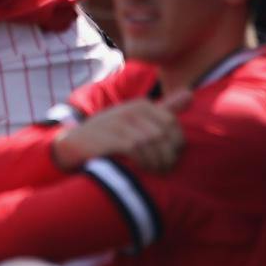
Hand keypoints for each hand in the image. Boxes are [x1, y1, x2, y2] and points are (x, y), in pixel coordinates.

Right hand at [51, 89, 191, 174]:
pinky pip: (135, 148)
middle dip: (166, 156)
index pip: (173, 125)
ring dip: (154, 162)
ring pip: (152, 142)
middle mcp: (132, 109)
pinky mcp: (110, 135)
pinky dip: (140, 161)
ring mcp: (120, 121)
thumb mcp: (137, 119)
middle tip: (160, 169)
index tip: (167, 159)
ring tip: (150, 172)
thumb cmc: (111, 134)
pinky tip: (138, 169)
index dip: (175, 146)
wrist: (74, 145)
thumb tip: (191, 93)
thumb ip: (165, 109)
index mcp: (142, 105)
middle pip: (164, 135)